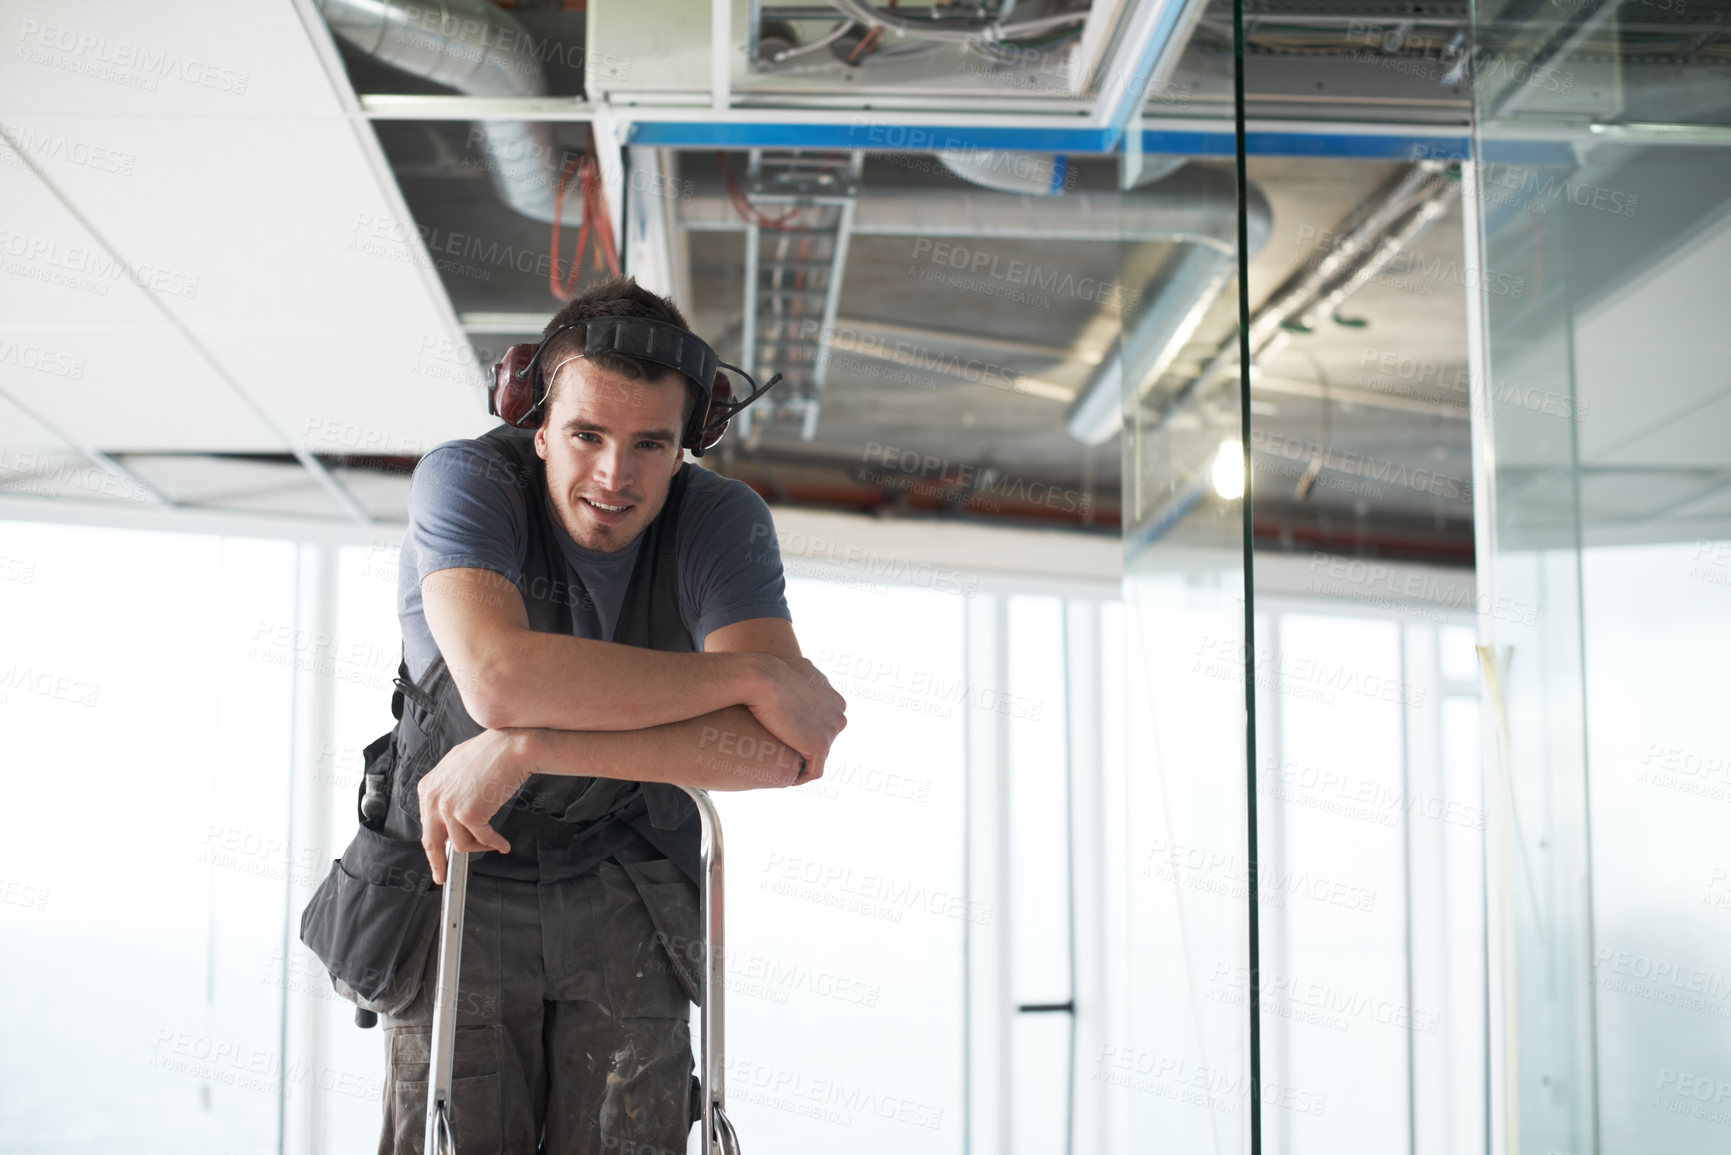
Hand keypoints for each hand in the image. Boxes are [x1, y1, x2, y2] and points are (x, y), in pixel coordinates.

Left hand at [416, 729, 530, 884]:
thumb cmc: (491, 754)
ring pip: (460, 844)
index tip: (438, 856)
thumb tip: (453, 818)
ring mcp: (449, 807)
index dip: (434, 844)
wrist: (510, 747)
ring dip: (479, 847)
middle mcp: (433, 798)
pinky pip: (482, 840)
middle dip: (438, 863)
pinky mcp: (468, 814)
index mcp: (428, 788)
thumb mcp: (457, 770)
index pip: (426, 825)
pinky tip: (503, 844)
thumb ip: (448, 792)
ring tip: (493, 843)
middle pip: (432, 842)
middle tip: (443, 875)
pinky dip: (494, 844)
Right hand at [744, 655, 846, 781]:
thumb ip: (802, 678)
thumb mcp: (793, 668)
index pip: (821, 723)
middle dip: (803, 747)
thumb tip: (798, 679)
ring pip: (817, 755)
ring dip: (801, 762)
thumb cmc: (768, 671)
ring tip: (779, 767)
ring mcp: (831, 730)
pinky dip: (800, 777)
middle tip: (780, 754)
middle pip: (822, 739)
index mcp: (834, 698)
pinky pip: (814, 771)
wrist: (762, 677)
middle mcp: (838, 713)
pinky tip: (784, 778)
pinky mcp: (819, 745)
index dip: (802, 732)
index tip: (783, 738)